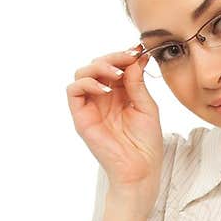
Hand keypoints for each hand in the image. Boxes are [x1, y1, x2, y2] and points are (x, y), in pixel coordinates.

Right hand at [65, 47, 162, 212]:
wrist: (140, 169)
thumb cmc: (146, 143)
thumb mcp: (146, 107)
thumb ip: (137, 83)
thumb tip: (135, 57)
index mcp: (120, 94)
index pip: (115, 65)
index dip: (123, 55)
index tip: (138, 51)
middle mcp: (103, 97)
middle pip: (97, 64)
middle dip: (113, 57)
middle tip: (128, 58)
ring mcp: (91, 106)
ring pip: (82, 72)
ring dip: (99, 67)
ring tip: (117, 75)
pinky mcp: (81, 117)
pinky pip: (74, 91)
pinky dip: (87, 83)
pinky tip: (105, 88)